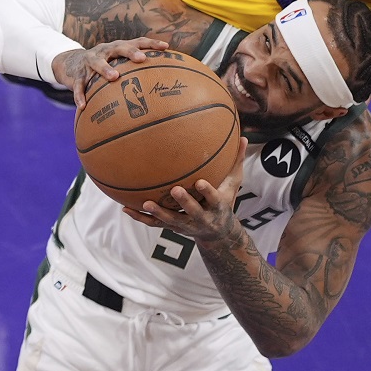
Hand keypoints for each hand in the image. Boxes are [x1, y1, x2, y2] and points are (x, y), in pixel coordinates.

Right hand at [50, 38, 168, 110]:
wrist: (70, 63)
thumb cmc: (103, 65)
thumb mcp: (117, 62)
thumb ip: (134, 69)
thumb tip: (161, 81)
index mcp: (117, 48)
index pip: (137, 42)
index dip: (151, 44)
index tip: (166, 47)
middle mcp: (104, 51)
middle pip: (118, 47)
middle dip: (130, 52)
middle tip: (142, 58)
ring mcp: (90, 61)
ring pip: (97, 63)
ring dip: (105, 69)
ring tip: (114, 77)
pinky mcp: (77, 74)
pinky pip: (78, 85)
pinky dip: (80, 95)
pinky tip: (83, 106)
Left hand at [123, 138, 247, 239]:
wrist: (219, 234)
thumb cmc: (225, 200)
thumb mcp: (234, 184)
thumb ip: (237, 161)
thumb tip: (244, 136)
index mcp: (217, 206)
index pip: (214, 199)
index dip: (207, 192)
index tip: (200, 182)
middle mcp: (202, 218)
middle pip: (192, 212)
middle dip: (184, 203)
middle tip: (175, 190)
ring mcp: (186, 225)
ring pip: (171, 220)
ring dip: (158, 212)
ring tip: (146, 202)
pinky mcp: (172, 228)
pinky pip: (154, 224)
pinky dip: (140, 217)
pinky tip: (125, 208)